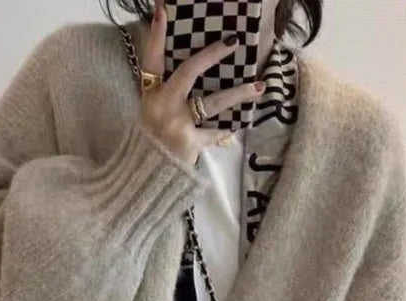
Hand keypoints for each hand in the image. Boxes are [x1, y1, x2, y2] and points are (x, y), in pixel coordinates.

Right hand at [140, 2, 264, 163]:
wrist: (146, 177)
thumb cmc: (151, 144)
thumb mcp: (152, 116)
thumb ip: (169, 97)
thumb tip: (198, 77)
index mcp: (150, 95)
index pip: (151, 59)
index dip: (157, 35)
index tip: (162, 10)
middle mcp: (161, 105)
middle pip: (188, 72)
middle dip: (212, 55)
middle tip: (233, 41)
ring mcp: (176, 124)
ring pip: (212, 102)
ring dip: (238, 94)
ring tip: (259, 86)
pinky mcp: (189, 142)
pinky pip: (214, 132)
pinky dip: (225, 131)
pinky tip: (237, 128)